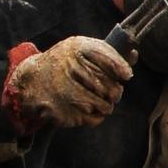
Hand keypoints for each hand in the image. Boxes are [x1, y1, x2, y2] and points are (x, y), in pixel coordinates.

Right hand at [6, 36, 133, 128]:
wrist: (32, 79)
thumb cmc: (65, 63)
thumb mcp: (82, 49)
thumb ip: (108, 53)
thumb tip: (134, 55)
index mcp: (76, 49)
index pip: (107, 58)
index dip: (120, 68)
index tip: (126, 75)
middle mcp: (69, 69)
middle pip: (109, 86)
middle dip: (116, 91)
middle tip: (113, 92)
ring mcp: (64, 92)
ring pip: (104, 105)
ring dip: (107, 104)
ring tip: (101, 100)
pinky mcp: (62, 112)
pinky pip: (94, 119)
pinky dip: (97, 115)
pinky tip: (90, 108)